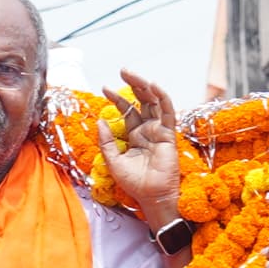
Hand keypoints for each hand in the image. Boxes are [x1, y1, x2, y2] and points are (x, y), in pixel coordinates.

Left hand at [111, 70, 185, 222]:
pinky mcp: (169, 135)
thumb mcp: (113, 161)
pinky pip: (167, 113)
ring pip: (154, 102)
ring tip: (133, 75)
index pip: (127, 110)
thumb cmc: (134, 183)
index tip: (104, 88)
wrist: (151, 196)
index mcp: (135, 135)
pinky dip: (163, 99)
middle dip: (132, 85)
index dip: (116, 98)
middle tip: (123, 71)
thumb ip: (106, 141)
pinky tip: (154, 87)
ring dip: (145, 87)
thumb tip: (100, 121)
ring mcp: (159, 131)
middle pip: (141, 101)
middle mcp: (148, 130)